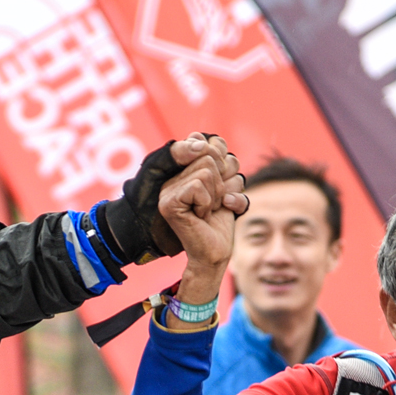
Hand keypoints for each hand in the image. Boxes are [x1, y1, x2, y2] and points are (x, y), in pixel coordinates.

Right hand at [100, 134, 247, 264]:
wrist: (215, 252)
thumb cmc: (221, 220)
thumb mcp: (227, 185)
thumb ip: (223, 162)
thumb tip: (212, 142)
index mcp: (183, 170)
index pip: (211, 144)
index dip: (226, 165)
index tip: (222, 189)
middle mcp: (172, 177)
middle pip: (209, 156)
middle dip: (222, 182)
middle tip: (214, 203)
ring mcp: (167, 190)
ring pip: (205, 170)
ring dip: (215, 195)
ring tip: (207, 210)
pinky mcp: (168, 202)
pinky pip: (197, 186)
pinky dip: (207, 203)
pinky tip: (201, 216)